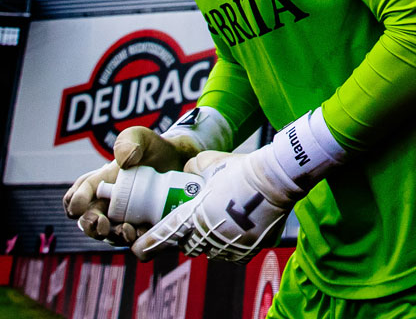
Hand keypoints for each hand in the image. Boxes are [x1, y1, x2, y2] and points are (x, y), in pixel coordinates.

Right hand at [63, 126, 197, 244]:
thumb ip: (128, 142)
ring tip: (125, 230)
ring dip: (113, 236)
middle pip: (89, 221)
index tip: (77, 207)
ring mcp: (122, 218)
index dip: (74, 202)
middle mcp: (105, 204)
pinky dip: (134, 241)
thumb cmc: (152, 149)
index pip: (77, 196)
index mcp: (97, 183)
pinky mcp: (140, 227)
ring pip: (109, 235)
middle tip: (101, 224)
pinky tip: (140, 235)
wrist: (179, 161)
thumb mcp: (139, 137)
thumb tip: (124, 162)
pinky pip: (132, 240)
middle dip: (91, 226)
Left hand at [133, 147, 299, 262]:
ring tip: (220, 221)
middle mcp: (208, 236)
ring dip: (209, 240)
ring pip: (209, 251)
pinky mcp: (247, 252)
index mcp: (194, 216)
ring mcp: (229, 247)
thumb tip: (186, 173)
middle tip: (193, 222)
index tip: (138, 247)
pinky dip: (229, 244)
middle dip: (186, 236)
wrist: (277, 178)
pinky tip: (236, 228)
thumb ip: (191, 170)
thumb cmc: (241, 168)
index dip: (145, 245)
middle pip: (186, 245)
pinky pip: (231, 254)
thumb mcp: (209, 161)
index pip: (160, 238)